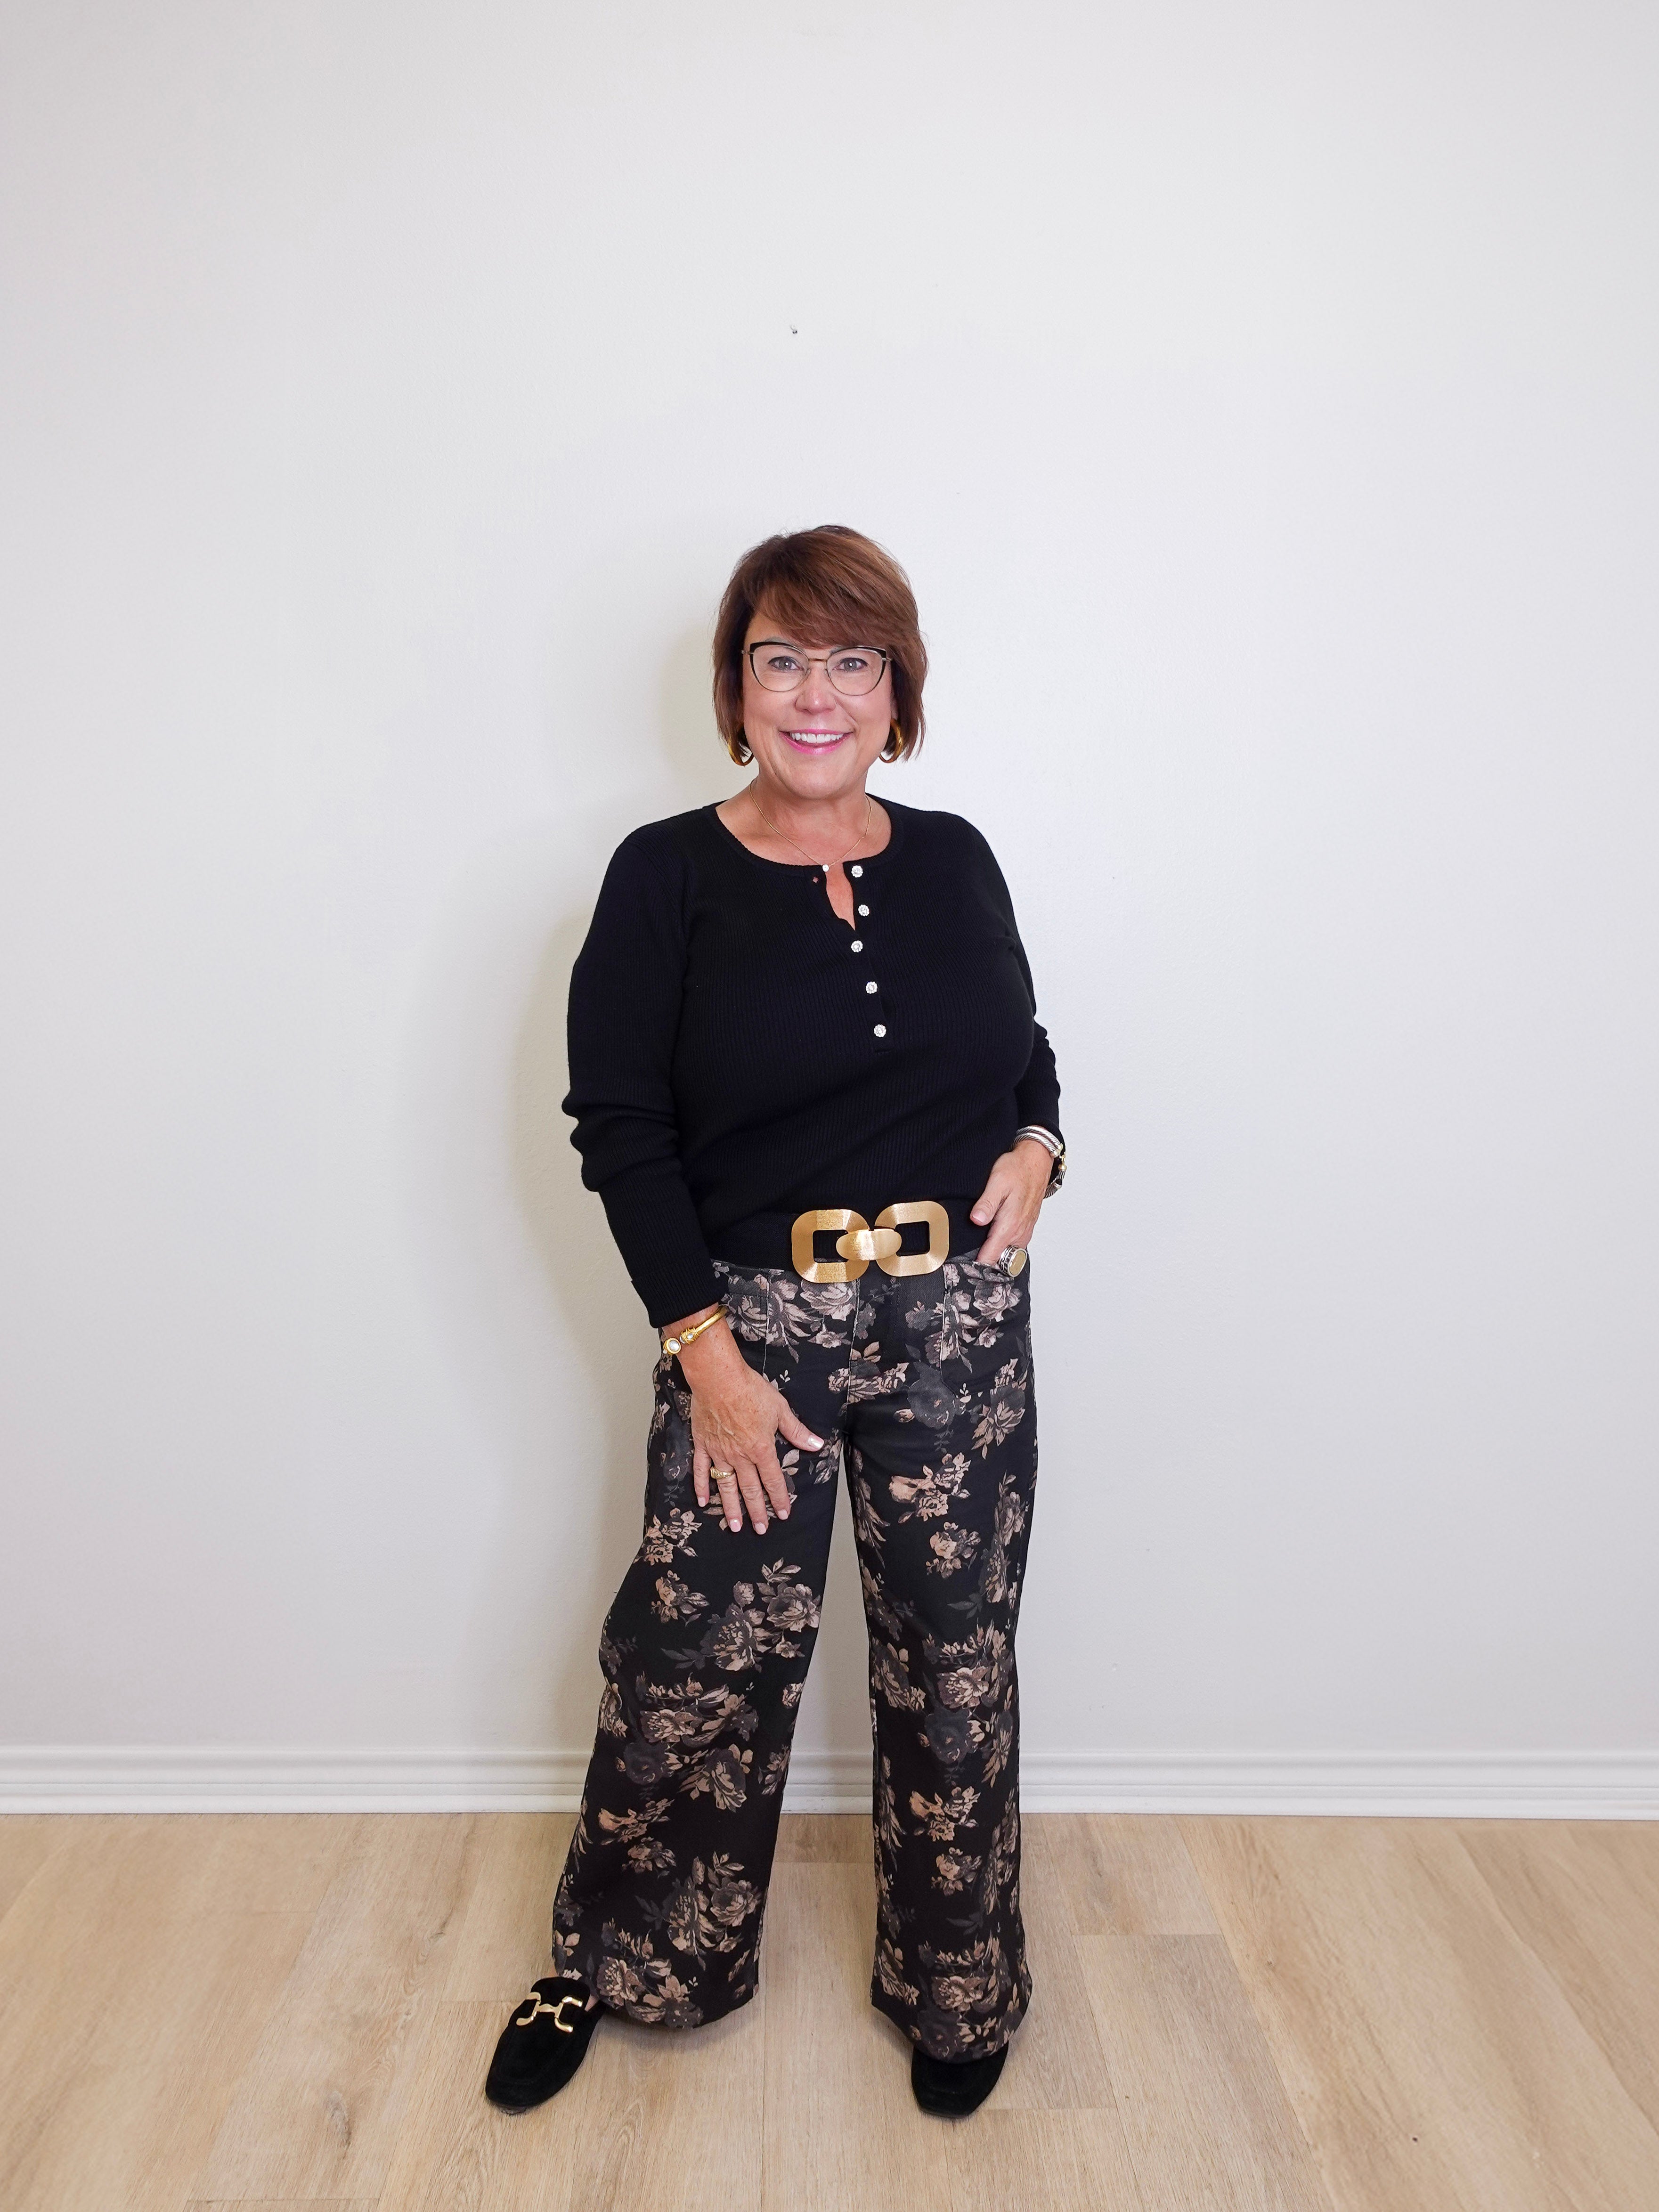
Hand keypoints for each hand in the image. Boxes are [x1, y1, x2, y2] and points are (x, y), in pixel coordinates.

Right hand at [672, 1316, 824, 1534]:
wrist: (719, 1378)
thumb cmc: (750, 1389)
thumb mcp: (780, 1409)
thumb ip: (796, 1431)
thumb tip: (816, 1445)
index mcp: (761, 1448)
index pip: (774, 1480)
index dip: (779, 1498)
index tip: (783, 1515)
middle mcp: (741, 1456)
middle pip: (750, 1489)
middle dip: (757, 1511)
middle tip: (761, 1530)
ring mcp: (720, 1453)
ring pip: (726, 1486)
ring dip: (731, 1508)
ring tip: (735, 1527)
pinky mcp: (703, 1445)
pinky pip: (701, 1471)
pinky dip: (702, 1487)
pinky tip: (703, 1502)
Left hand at [969, 1138, 1050, 1265]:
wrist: (1036, 1161)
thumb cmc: (1017, 1169)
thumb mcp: (997, 1182)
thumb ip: (987, 1204)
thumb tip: (976, 1221)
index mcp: (1010, 1224)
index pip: (991, 1255)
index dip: (976, 1263)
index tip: (962, 1264)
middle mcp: (1019, 1232)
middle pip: (1000, 1259)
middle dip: (984, 1261)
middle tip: (965, 1259)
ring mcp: (1024, 1231)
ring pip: (1008, 1254)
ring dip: (995, 1255)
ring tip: (977, 1250)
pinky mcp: (1027, 1227)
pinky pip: (1015, 1246)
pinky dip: (1004, 1247)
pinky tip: (993, 1239)